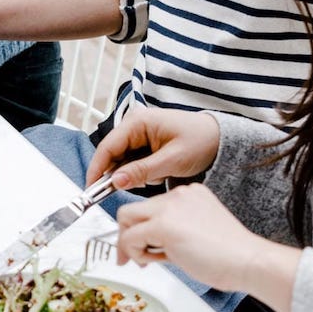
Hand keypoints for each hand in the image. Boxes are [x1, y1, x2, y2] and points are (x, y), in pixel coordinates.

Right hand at [86, 108, 220, 190]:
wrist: (221, 138)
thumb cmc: (201, 141)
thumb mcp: (172, 160)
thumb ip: (142, 171)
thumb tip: (116, 182)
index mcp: (137, 122)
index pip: (107, 147)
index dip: (97, 169)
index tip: (91, 189)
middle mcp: (133, 125)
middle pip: (113, 154)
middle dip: (119, 174)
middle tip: (129, 190)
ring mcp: (138, 133)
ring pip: (123, 160)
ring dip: (134, 174)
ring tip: (160, 174)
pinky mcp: (145, 142)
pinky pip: (133, 161)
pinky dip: (141, 172)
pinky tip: (159, 172)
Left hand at [113, 183, 291, 294]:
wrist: (249, 262)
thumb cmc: (231, 256)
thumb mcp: (197, 234)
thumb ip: (172, 233)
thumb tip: (148, 245)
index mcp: (189, 194)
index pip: (151, 207)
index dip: (142, 229)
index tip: (142, 247)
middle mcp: (177, 195)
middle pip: (133, 209)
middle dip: (127, 234)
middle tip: (130, 257)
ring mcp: (169, 207)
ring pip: (126, 218)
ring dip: (128, 243)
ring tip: (146, 261)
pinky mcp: (163, 224)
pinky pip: (130, 237)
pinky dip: (132, 252)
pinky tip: (149, 261)